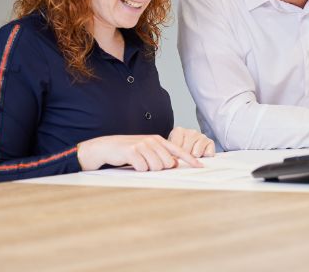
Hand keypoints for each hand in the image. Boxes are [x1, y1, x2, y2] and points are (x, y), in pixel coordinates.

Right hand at [77, 134, 202, 171]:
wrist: (108, 147)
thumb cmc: (129, 151)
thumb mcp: (147, 150)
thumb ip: (161, 155)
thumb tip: (174, 164)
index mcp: (159, 140)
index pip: (178, 150)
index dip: (190, 159)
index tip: (201, 166)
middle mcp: (153, 140)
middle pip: (168, 163)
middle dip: (159, 168)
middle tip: (146, 164)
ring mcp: (143, 145)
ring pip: (156, 167)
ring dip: (148, 169)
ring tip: (138, 163)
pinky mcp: (133, 151)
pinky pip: (143, 168)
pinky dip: (138, 169)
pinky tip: (132, 163)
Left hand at [167, 127, 214, 157]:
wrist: (188, 151)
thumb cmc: (179, 151)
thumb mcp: (170, 150)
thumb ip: (170, 152)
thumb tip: (173, 160)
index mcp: (179, 131)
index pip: (175, 146)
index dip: (174, 155)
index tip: (174, 157)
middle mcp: (191, 131)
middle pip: (186, 151)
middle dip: (184, 157)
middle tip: (185, 156)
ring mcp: (202, 136)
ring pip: (196, 154)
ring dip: (195, 157)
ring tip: (193, 154)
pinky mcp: (210, 142)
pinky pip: (208, 153)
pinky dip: (205, 156)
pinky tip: (201, 154)